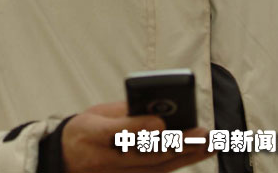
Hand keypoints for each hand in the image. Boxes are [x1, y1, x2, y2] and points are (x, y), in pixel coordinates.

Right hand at [61, 101, 210, 172]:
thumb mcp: (93, 115)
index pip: (117, 133)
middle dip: (177, 143)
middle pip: (146, 153)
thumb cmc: (84, 132)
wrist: (66, 161)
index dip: (138, 128)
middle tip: (202, 133)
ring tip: (210, 141)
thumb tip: (153, 110)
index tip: (159, 121)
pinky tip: (198, 152)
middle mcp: (107, 159)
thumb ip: (121, 113)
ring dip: (186, 155)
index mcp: (93, 135)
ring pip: (157, 166)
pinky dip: (179, 162)